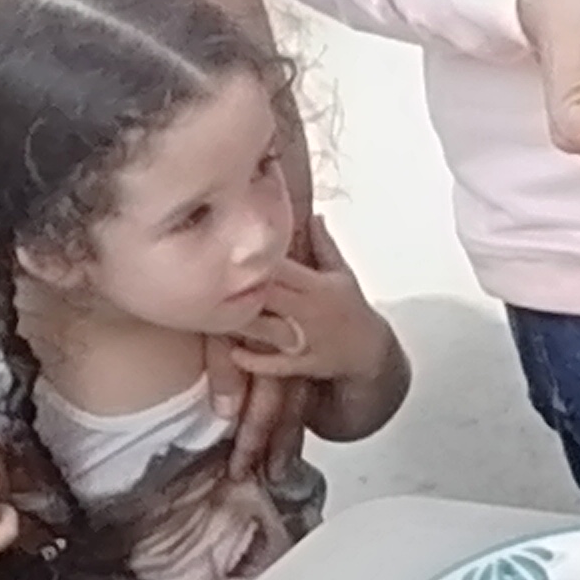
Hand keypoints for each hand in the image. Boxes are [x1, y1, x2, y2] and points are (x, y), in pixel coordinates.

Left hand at [213, 220, 408, 464]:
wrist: (371, 352)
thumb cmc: (352, 310)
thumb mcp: (342, 273)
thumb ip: (324, 244)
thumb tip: (312, 215)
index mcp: (317, 285)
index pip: (282, 267)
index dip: (256, 260)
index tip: (230, 248)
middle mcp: (310, 310)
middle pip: (268, 295)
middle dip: (240, 288)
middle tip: (208, 281)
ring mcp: (306, 338)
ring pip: (266, 329)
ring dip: (239, 323)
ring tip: (210, 314)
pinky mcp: (303, 363)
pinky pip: (275, 364)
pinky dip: (253, 359)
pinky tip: (233, 351)